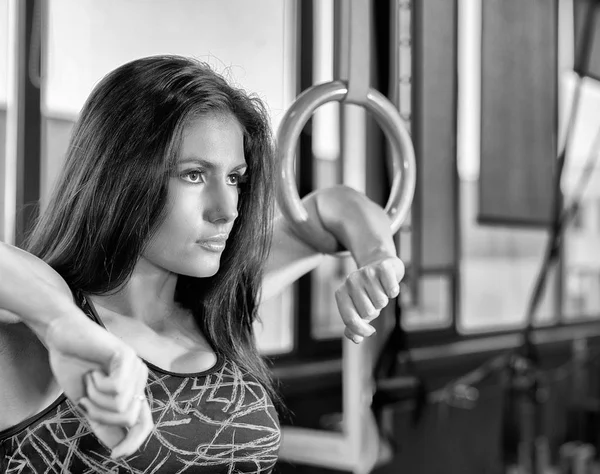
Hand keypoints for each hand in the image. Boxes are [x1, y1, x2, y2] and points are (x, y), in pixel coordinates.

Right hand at [45, 314, 152, 457]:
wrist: (62, 338)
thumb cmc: (74, 366)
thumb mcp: (87, 403)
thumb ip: (103, 423)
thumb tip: (118, 447)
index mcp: (132, 390)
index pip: (144, 423)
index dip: (134, 442)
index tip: (116, 455)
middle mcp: (139, 379)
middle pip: (128, 418)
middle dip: (100, 415)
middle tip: (86, 399)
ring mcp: (136, 366)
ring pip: (122, 405)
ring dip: (96, 398)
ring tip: (90, 380)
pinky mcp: (127, 356)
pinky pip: (117, 388)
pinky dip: (97, 385)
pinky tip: (93, 371)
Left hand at [336, 256, 403, 343]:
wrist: (381, 265)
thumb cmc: (368, 292)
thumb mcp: (358, 309)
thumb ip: (353, 326)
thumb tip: (356, 339)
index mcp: (341, 293)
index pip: (350, 320)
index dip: (361, 330)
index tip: (370, 331)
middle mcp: (350, 281)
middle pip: (368, 313)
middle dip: (375, 311)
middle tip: (374, 301)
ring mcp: (366, 272)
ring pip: (381, 302)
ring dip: (384, 301)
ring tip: (381, 291)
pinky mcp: (382, 267)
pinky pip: (392, 290)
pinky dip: (394, 290)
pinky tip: (390, 285)